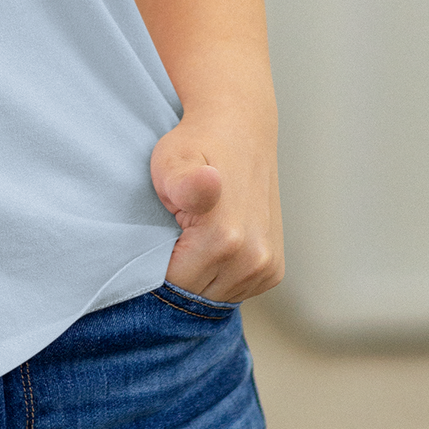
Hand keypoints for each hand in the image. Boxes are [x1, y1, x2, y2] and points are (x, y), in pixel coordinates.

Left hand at [151, 107, 282, 303]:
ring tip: (195, 233)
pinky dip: (217, 275)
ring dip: (198, 274)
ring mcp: (267, 268)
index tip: (159, 231)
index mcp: (226, 240)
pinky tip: (211, 244)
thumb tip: (206, 187)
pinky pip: (232, 291)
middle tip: (176, 229)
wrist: (239, 131)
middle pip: (195, 296)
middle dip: (178, 270)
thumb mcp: (174, 158)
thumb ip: (182, 183)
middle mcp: (254, 260)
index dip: (155, 264)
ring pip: (214, 297)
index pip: (173, 286)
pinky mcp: (273, 271)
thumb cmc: (195, 145)